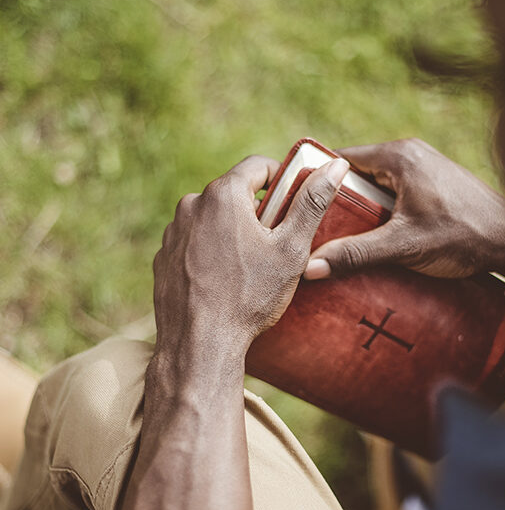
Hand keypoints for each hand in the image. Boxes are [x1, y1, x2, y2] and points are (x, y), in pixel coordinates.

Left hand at [152, 155, 349, 363]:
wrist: (200, 344)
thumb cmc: (249, 296)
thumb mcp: (291, 249)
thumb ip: (311, 203)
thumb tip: (336, 166)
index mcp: (224, 195)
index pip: (258, 166)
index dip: (282, 179)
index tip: (293, 202)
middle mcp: (192, 205)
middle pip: (234, 193)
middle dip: (257, 210)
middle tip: (276, 243)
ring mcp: (173, 231)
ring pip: (212, 218)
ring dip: (232, 231)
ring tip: (249, 267)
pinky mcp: (164, 256)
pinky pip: (194, 241)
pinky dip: (210, 251)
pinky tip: (224, 280)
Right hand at [304, 138, 504, 281]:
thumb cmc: (464, 236)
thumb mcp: (403, 246)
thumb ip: (356, 254)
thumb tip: (309, 268)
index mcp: (399, 156)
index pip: (340, 160)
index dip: (316, 182)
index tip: (298, 206)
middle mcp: (411, 154)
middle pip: (357, 173)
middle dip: (337, 200)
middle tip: (316, 230)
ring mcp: (426, 167)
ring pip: (377, 185)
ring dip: (361, 209)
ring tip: (341, 237)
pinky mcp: (436, 184)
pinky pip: (396, 193)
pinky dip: (382, 211)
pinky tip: (377, 236)